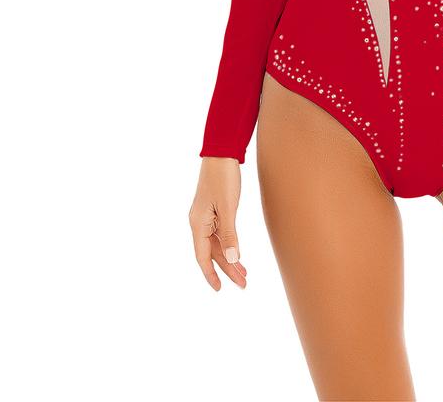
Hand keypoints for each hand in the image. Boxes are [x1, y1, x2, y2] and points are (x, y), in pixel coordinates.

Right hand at [189, 157, 247, 289]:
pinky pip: (219, 234)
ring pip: (217, 244)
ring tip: (244, 273)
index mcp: (198, 224)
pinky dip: (229, 245)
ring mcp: (206, 217)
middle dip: (227, 269)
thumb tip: (231, 258)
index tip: (220, 289)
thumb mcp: (228, 207)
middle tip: (243, 284)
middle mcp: (199, 223)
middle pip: (212, 253)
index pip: (202, 257)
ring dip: (230, 258)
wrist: (222, 153)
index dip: (211, 274)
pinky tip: (237, 253)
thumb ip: (229, 234)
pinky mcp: (214, 210)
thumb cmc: (223, 177)